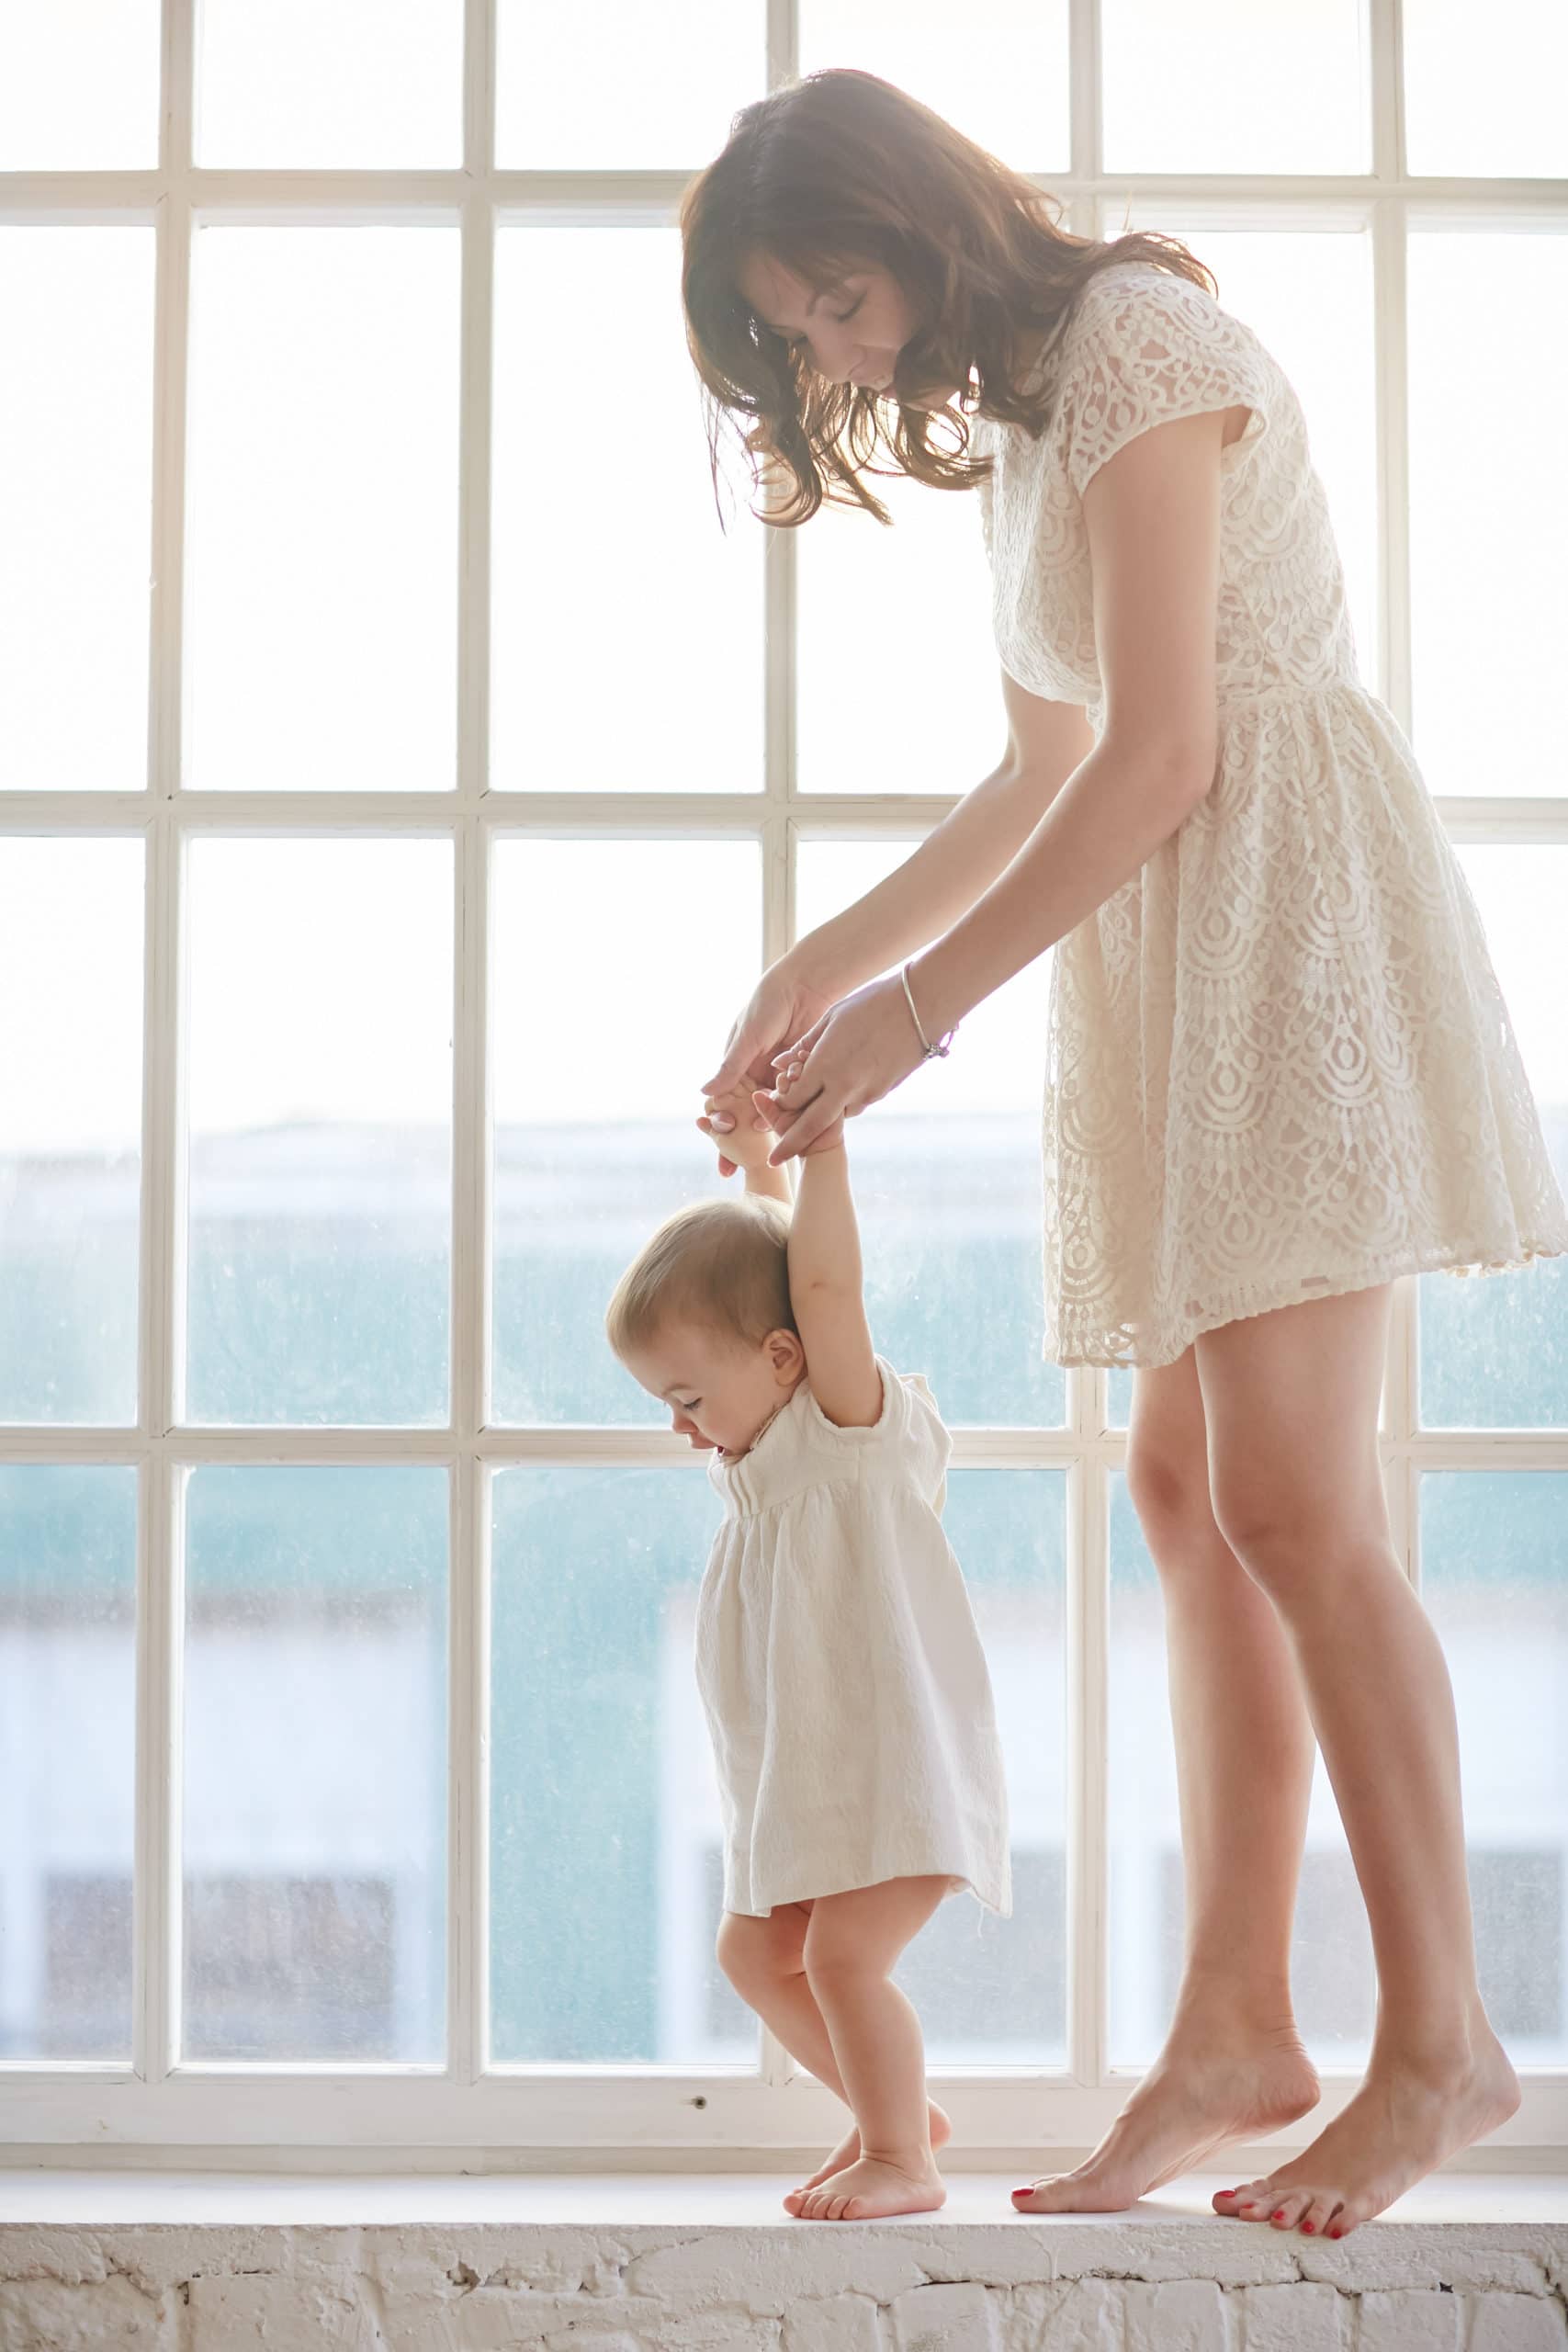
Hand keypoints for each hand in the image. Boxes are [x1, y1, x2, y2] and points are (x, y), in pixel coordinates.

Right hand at [700, 958, 840, 1176]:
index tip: (720, 1139)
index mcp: (735, 1065)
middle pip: (743, 1115)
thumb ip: (730, 1067)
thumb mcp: (748, 1038)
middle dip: (736, 1143)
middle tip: (730, 1168)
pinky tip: (792, 1135)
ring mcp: (776, 1076)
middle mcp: (753, 1074)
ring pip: (768, 1112)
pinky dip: (792, 1116)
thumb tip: (704, 1094)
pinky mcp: (798, 1075)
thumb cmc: (769, 1006)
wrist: (805, 987)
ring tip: (763, 1156)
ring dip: (767, 1132)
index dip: (719, 1124)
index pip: (722, 1102)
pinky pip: (793, 1100)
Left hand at [759, 969, 928, 1163]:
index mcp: (825, 1065)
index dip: (780, 1103)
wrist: (921, 1007)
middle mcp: (844, 1086)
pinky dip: (845, 1101)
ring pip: (836, 1115)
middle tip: (774, 1161)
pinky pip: (857, 1104)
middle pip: (810, 1125)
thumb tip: (780, 1063)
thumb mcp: (831, 1018)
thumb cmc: (871, 1004)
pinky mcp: (884, 1092)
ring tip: (813, 1105)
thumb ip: (805, 1045)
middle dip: (790, 1145)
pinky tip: (844, 1084)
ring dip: (821, 1116)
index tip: (772, 1105)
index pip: (792, 1098)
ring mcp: (867, 1093)